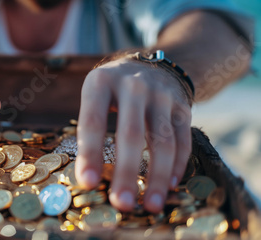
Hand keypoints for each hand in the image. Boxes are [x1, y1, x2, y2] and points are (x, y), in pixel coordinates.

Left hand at [75, 57, 191, 212]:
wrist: (154, 66)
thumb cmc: (113, 90)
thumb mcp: (95, 95)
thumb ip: (90, 128)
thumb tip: (88, 177)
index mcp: (101, 82)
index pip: (93, 121)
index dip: (90, 153)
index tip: (88, 182)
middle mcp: (133, 85)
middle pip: (131, 134)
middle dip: (126, 172)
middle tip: (121, 203)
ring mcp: (161, 95)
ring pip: (162, 141)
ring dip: (156, 177)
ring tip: (149, 205)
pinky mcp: (183, 106)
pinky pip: (182, 140)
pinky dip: (176, 165)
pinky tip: (168, 185)